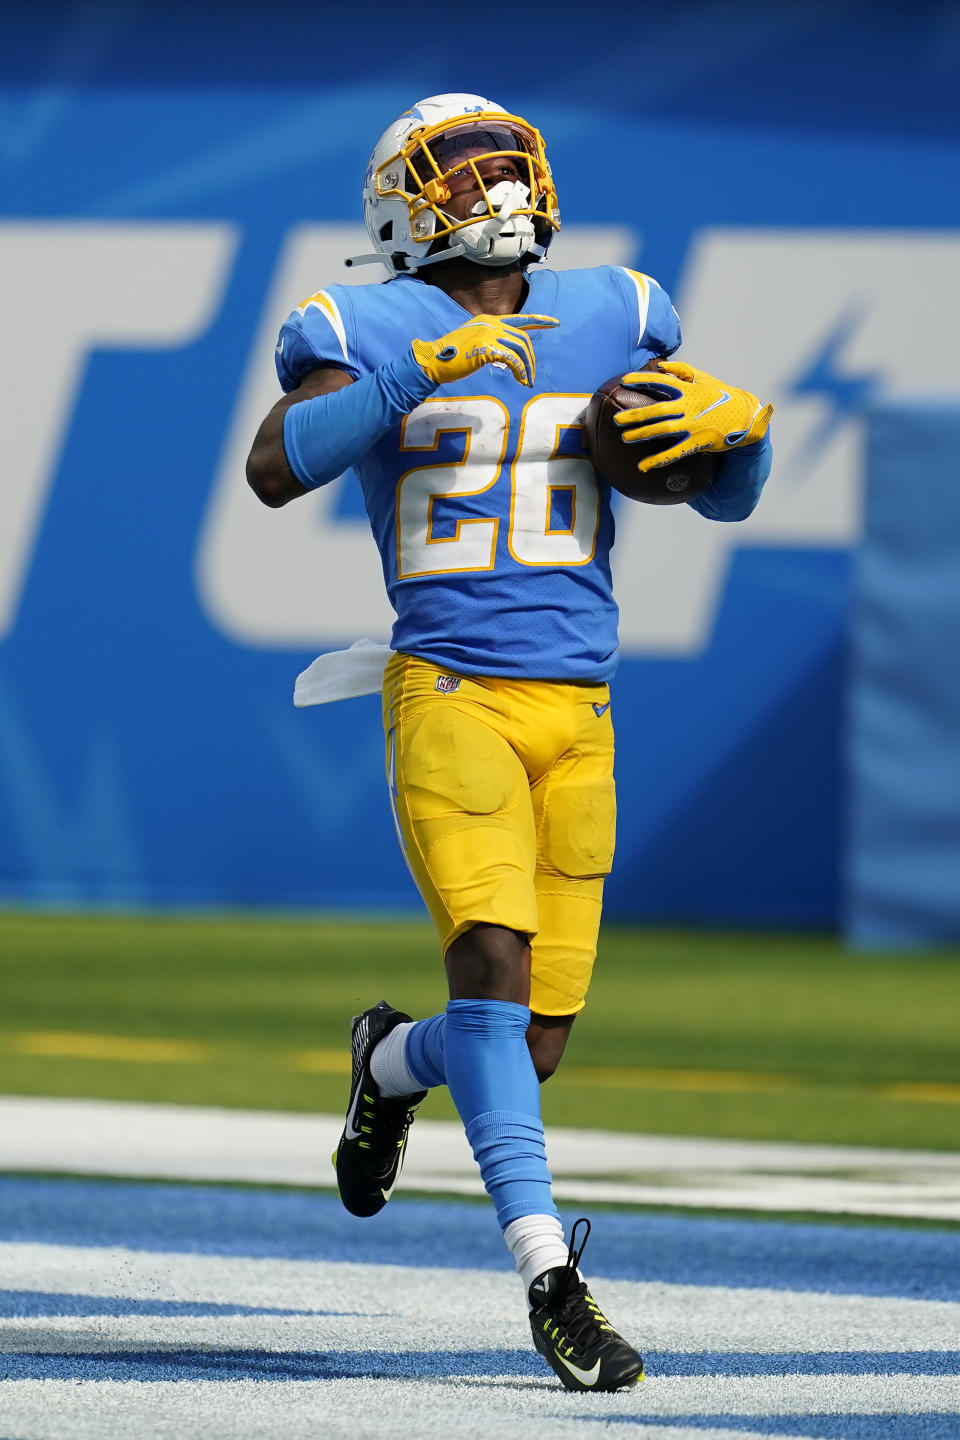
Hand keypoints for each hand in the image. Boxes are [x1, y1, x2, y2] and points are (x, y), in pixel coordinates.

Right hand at [411, 313, 558, 388]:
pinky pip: (512, 359)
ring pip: (520, 348)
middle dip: (530, 359)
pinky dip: (520, 370)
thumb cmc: (451, 357)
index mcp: (488, 320)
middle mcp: (490, 323)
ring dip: (527, 368)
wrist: (433, 361)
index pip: (519, 318)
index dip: (538, 321)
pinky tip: (520, 380)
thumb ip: (490, 343)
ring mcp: (488, 333)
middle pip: (522, 338)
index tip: (554, 322)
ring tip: (526, 382)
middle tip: (530, 376)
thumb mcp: (474, 344)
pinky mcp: (486, 347)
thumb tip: (505, 354)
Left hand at [614, 360, 772, 472]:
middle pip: (657, 410)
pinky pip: (675, 452)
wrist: (746, 416)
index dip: (642, 379)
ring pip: (663, 430)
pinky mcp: (698, 442)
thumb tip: (660, 365)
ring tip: (625, 438)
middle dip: (636, 414)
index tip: (624, 379)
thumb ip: (682, 370)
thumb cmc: (722, 395)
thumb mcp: (704, 378)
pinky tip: (643, 466)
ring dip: (642, 434)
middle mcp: (689, 407)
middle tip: (617, 420)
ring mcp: (693, 425)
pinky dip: (658, 460)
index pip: (661, 381)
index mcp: (689, 390)